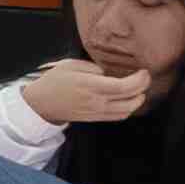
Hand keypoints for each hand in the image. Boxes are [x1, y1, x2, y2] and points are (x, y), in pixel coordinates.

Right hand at [18, 58, 149, 127]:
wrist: (40, 103)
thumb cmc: (53, 82)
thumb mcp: (69, 65)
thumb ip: (92, 67)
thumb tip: (107, 73)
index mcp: (90, 85)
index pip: (124, 87)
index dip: (140, 80)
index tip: (143, 72)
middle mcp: (96, 101)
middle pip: (130, 99)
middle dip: (143, 88)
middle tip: (145, 78)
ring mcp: (96, 112)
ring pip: (128, 110)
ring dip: (138, 100)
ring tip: (139, 90)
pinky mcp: (95, 118)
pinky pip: (119, 116)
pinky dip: (129, 108)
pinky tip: (129, 100)